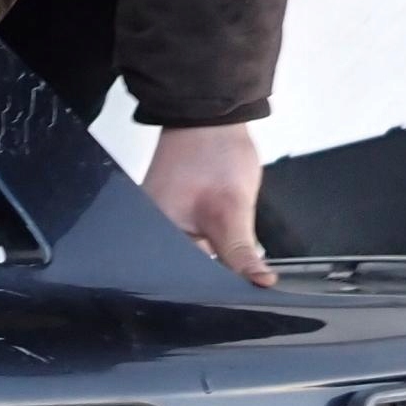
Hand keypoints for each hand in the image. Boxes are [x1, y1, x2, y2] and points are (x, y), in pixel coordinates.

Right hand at [144, 123, 272, 285]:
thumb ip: (241, 253)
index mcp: (153, 238)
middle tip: (237, 247)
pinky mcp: (170, 219)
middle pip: (187, 272)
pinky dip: (211, 238)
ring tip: (225, 224)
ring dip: (216, 252)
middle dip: (217, 269)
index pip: (186, 280)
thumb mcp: (232, 210)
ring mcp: (159, 227)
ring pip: (193, 258)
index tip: (244, 282)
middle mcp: (148, 236)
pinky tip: (221, 223)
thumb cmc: (210, 153)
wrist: (209, 119)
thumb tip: (258, 283)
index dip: (216, 285)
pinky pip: (193, 242)